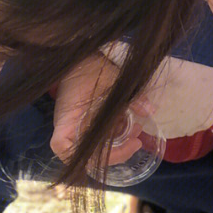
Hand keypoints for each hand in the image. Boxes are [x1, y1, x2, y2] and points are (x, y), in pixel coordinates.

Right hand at [50, 48, 144, 170]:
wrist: (82, 56)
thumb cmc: (89, 65)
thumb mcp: (112, 78)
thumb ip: (130, 95)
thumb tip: (150, 111)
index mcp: (67, 118)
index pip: (62, 146)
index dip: (81, 156)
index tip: (108, 150)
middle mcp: (70, 127)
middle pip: (85, 155)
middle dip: (114, 154)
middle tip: (136, 142)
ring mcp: (78, 126)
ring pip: (96, 147)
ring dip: (119, 144)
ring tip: (138, 130)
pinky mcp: (88, 121)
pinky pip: (101, 135)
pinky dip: (117, 134)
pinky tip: (132, 123)